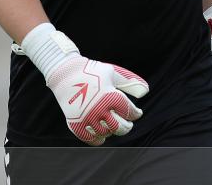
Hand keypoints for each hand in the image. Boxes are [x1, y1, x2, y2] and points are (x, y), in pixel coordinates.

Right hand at [14, 23, 148, 145]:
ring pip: (106, 133)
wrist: (66, 73)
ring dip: (112, 130)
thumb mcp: (113, 72)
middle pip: (120, 128)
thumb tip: (145, 91)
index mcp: (111, 96)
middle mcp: (100, 109)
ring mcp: (87, 117)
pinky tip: (102, 136)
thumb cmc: (92, 71)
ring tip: (112, 124)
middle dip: (127, 127)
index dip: (135, 114)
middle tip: (127, 124)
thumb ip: (130, 81)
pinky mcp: (76, 123)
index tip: (136, 113)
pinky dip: (97, 140)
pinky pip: (89, 139)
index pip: (130, 112)